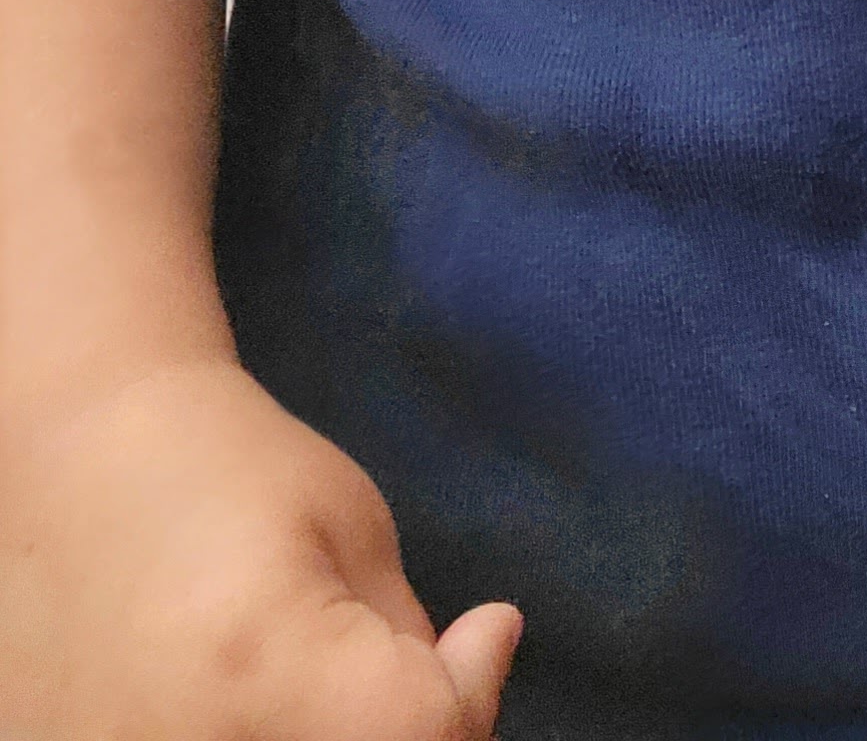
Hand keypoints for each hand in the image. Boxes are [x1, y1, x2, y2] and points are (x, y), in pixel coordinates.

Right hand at [0, 360, 520, 739]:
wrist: (74, 463)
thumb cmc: (226, 470)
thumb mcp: (352, 535)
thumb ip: (410, 652)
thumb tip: (468, 720)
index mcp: (262, 666)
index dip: (472, 695)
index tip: (482, 634)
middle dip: (398, 730)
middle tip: (386, 671)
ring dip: (327, 733)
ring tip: (300, 678)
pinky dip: (255, 738)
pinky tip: (235, 701)